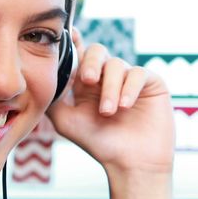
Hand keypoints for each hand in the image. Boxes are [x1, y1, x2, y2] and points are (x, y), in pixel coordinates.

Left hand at [46, 30, 172, 174]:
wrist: (130, 163)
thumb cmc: (99, 144)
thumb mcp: (66, 120)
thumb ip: (54, 96)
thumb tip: (46, 73)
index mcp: (87, 83)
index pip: (80, 55)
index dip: (74, 42)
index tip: (69, 35)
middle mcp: (108, 77)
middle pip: (98, 51)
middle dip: (91, 63)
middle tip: (88, 80)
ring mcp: (130, 79)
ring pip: (117, 65)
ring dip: (110, 88)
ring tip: (108, 112)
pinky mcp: (151, 83)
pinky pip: (138, 73)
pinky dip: (129, 88)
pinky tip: (125, 106)